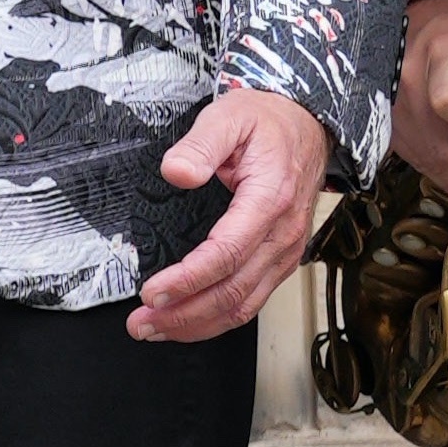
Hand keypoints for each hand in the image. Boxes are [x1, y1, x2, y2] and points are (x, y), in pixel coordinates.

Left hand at [132, 84, 331, 343]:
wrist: (306, 125)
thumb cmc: (267, 122)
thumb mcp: (229, 116)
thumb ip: (200, 145)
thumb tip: (176, 172)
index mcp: (269, 199)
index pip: (226, 254)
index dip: (187, 280)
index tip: (152, 292)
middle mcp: (282, 233)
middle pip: (232, 291)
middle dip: (183, 314)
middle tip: (141, 323)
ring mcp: (286, 251)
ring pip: (243, 306)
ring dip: (197, 325)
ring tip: (154, 330)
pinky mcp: (281, 260)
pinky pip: (251, 301)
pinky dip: (217, 319)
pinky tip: (188, 323)